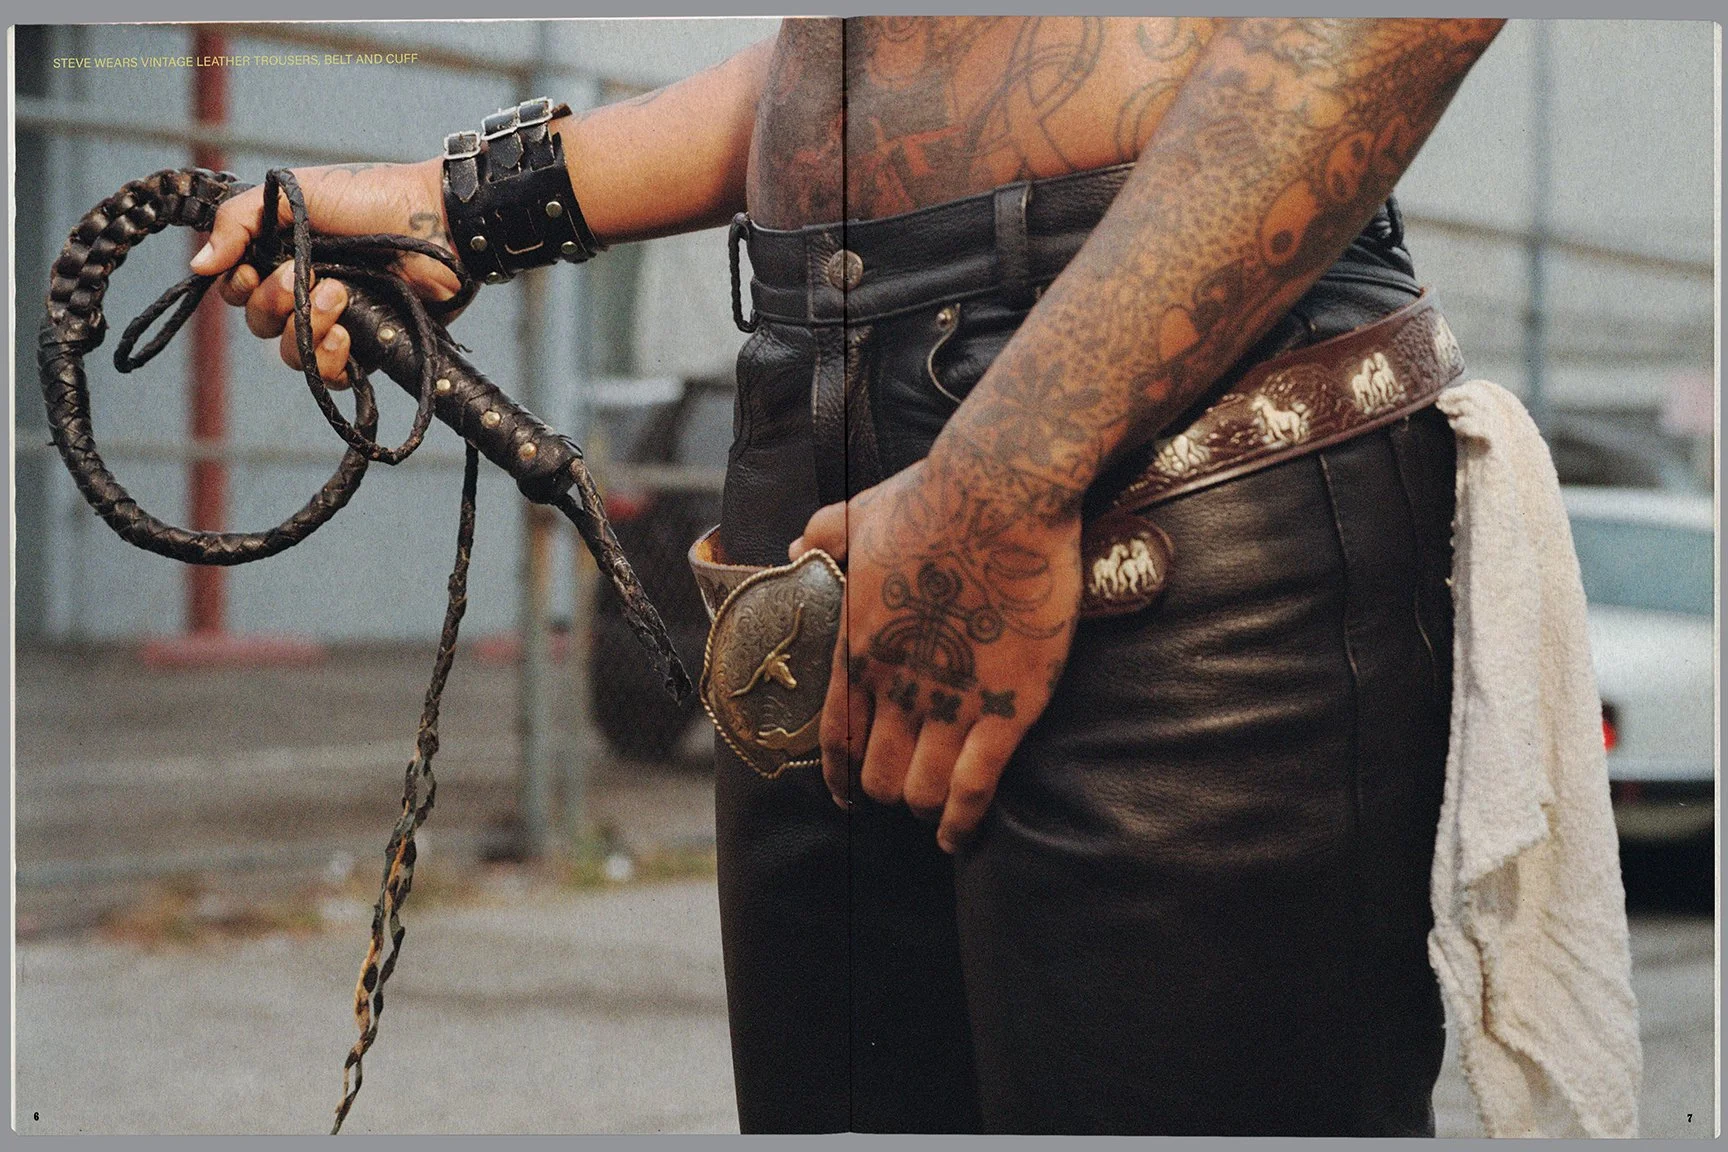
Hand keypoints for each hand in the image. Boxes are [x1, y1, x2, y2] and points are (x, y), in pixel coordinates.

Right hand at [189, 159, 455, 384]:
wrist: (438, 221)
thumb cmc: (371, 197)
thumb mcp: (295, 193)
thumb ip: (240, 221)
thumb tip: (198, 265)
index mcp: (282, 254)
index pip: (237, 290)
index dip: (239, 288)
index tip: (254, 270)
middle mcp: (305, 289)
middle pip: (261, 323)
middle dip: (277, 302)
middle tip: (309, 276)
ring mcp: (337, 319)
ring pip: (292, 353)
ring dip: (305, 329)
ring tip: (339, 297)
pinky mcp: (369, 344)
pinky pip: (331, 374)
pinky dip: (329, 361)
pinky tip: (345, 334)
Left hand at [793, 446, 1081, 852]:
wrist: (1001, 493)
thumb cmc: (933, 495)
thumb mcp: (857, 510)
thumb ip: (820, 536)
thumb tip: (791, 548)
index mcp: (855, 646)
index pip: (833, 736)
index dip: (839, 775)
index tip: (846, 795)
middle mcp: (894, 685)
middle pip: (877, 775)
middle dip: (888, 791)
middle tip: (908, 790)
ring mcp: (949, 701)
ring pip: (920, 790)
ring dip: (925, 807)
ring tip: (937, 812)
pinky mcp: (1005, 708)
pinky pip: (973, 788)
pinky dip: (962, 821)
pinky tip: (959, 835)